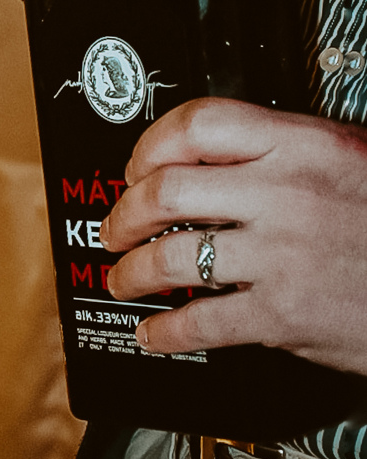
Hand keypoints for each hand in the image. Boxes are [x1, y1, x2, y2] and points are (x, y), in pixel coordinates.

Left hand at [99, 97, 366, 374]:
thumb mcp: (349, 157)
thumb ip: (279, 151)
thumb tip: (206, 158)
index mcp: (300, 144)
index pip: (197, 124)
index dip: (150, 143)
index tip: (136, 164)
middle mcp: (285, 192)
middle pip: (165, 190)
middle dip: (124, 212)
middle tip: (115, 226)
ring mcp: (283, 254)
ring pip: (172, 256)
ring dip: (131, 271)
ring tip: (122, 278)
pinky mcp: (287, 315)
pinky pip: (204, 322)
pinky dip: (167, 332)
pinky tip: (155, 333)